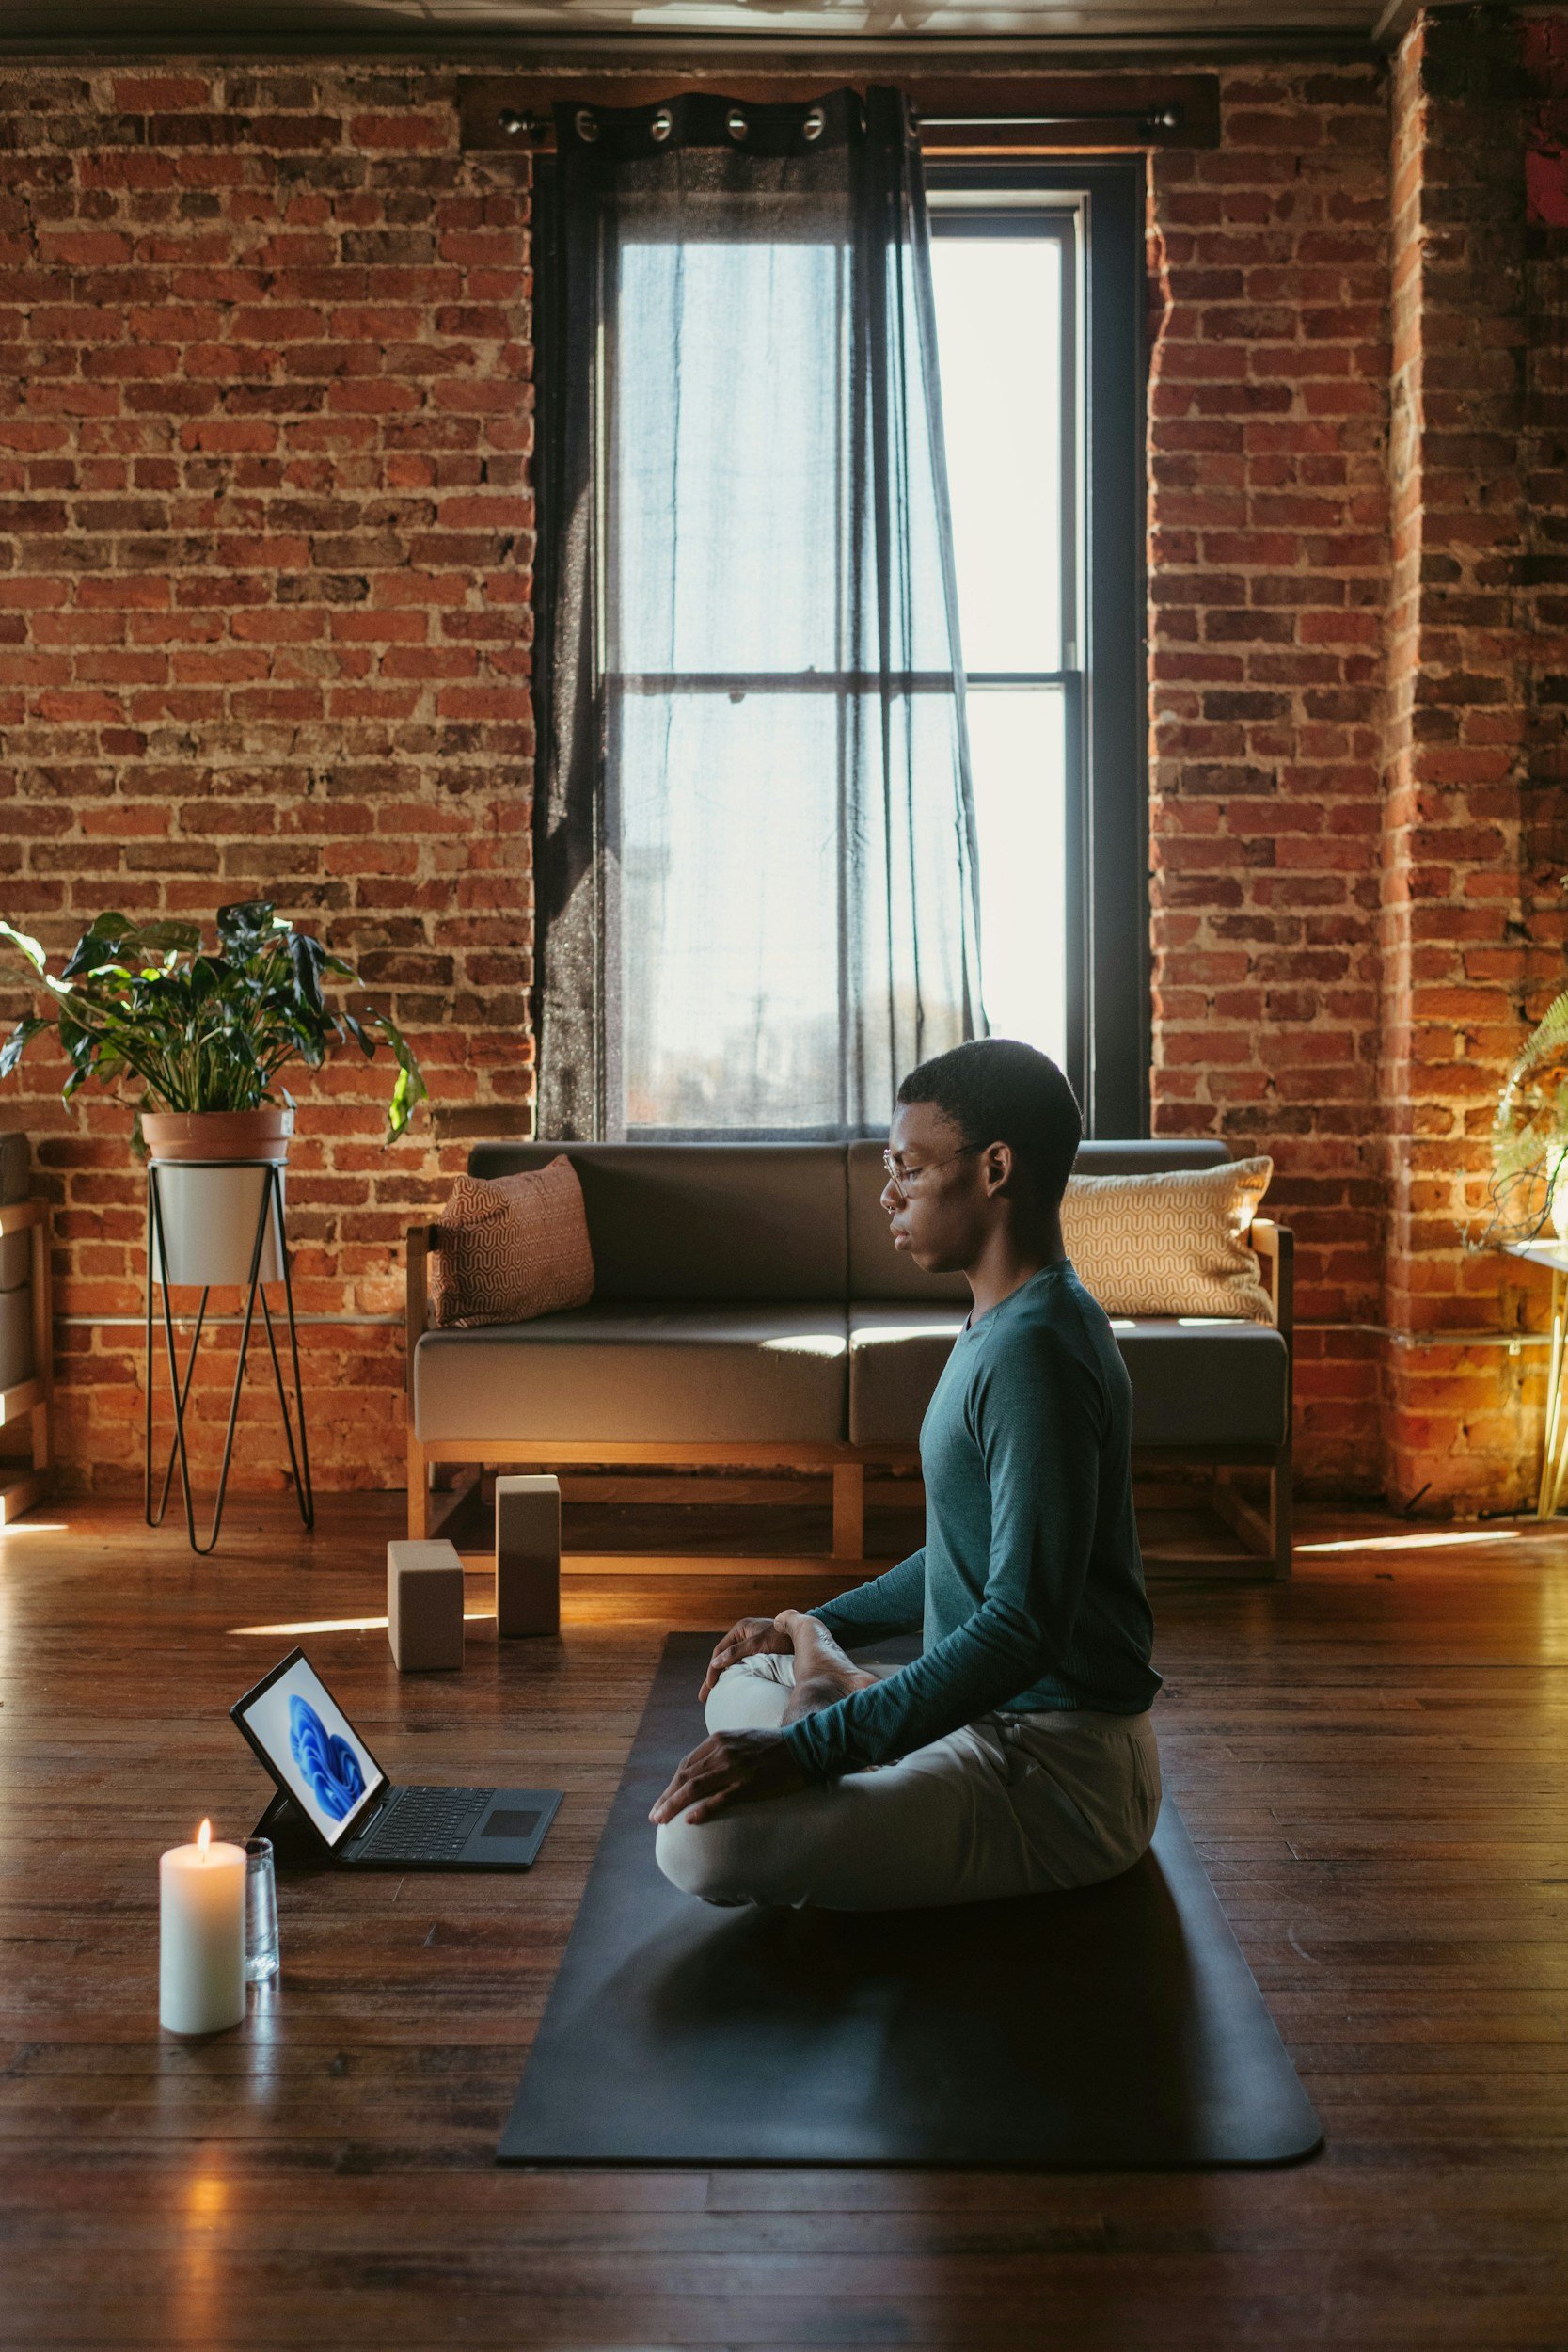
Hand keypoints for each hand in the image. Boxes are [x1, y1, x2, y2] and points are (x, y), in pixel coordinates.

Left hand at [649, 1728, 807, 1826]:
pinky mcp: (749, 1784)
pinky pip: (720, 1799)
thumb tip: (708, 1771)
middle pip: (685, 1777)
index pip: (686, 1764)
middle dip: (667, 1797)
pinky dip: (703, 1810)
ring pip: (695, 1788)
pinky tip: (690, 1821)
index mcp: (719, 1740)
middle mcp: (722, 1751)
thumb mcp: (742, 1739)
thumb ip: (723, 1751)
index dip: (671, 1784)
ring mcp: (735, 1768)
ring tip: (663, 1820)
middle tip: (655, 1816)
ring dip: (675, 1805)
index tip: (663, 1800)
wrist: (805, 1746)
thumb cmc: (775, 1746)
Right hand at [698, 1614, 794, 1702]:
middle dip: (714, 1678)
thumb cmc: (784, 1637)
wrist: (808, 1636)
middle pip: (724, 1659)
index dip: (713, 1669)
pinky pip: (745, 1667)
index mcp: (741, 1628)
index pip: (720, 1651)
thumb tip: (716, 1663)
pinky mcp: (762, 1655)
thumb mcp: (759, 1643)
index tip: (710, 1686)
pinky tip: (735, 1690)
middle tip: (704, 1698)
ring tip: (716, 1698)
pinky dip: (738, 1678)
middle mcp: (745, 1636)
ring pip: (734, 1665)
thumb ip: (738, 1652)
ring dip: (725, 1680)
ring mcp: (753, 1645)